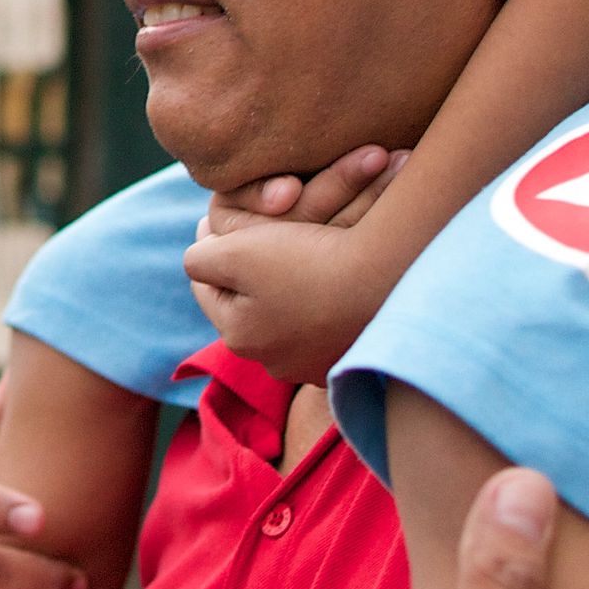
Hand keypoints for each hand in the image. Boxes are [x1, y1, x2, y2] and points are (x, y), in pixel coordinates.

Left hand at [184, 146, 409, 382]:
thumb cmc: (307, 261)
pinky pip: (327, 325)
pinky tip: (333, 278)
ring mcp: (319, 365)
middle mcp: (276, 363)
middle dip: (248, 272)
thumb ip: (201, 259)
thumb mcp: (235, 251)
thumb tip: (197, 259)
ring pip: (288, 318)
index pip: (207, 288)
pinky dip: (325, 303)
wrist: (391, 277)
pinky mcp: (355, 358)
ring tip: (296, 254)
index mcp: (241, 336)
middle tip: (255, 236)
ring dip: (288, 290)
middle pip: (248, 306)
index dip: (211, 251)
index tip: (215, 222)